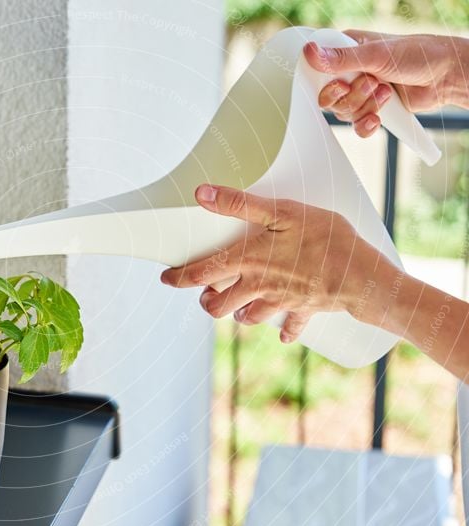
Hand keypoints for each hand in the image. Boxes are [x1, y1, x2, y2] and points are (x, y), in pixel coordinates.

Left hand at [159, 184, 392, 342]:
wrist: (361, 277)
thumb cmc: (323, 238)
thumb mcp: (281, 212)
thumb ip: (240, 205)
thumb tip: (202, 194)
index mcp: (248, 262)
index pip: (200, 273)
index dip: (178, 277)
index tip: (165, 278)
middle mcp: (258, 287)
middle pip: (218, 307)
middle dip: (207, 303)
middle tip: (206, 295)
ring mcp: (280, 302)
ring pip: (248, 319)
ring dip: (240, 313)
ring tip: (240, 304)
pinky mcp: (304, 311)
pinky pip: (290, 326)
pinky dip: (286, 328)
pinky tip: (284, 330)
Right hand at [304, 30, 468, 136]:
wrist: (444, 76)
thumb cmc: (416, 54)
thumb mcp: (376, 54)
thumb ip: (341, 59)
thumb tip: (310, 53)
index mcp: (345, 51)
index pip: (316, 69)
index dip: (321, 82)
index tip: (338, 84)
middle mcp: (348, 73)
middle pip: (327, 97)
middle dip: (350, 96)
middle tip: (371, 82)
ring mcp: (358, 93)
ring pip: (343, 112)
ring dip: (365, 106)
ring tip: (386, 91)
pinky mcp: (369, 110)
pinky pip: (356, 126)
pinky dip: (366, 125)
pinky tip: (378, 117)